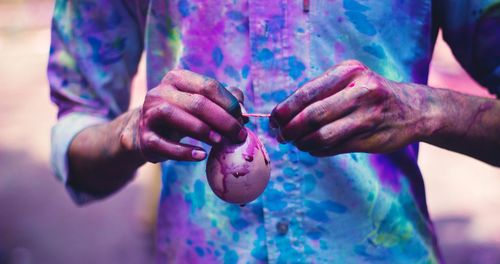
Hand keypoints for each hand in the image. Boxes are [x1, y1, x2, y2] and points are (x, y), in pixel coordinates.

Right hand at [128, 69, 246, 162]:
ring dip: (203, 131)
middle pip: (197, 103)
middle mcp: (161, 92)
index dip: (229, 103)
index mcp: (177, 78)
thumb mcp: (200, 103)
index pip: (209, 86)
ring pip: (177, 117)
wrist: (146, 132)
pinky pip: (165, 145)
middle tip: (239, 136)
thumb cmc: (182, 115)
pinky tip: (201, 155)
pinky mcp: (145, 138)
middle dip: (223, 120)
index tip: (243, 119)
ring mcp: (150, 114)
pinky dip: (185, 152)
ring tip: (221, 142)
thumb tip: (244, 112)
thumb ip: (224, 102)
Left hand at [270, 60, 432, 156]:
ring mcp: (368, 116)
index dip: (284, 110)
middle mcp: (360, 91)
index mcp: (349, 71)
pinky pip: (333, 148)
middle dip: (289, 130)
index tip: (273, 121)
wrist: (413, 109)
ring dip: (303, 143)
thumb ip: (318, 93)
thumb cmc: (368, 94)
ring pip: (321, 136)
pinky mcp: (371, 138)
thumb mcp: (348, 80)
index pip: (305, 94)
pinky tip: (315, 147)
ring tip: (299, 143)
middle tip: (282, 136)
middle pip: (311, 116)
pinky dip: (317, 150)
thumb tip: (281, 116)